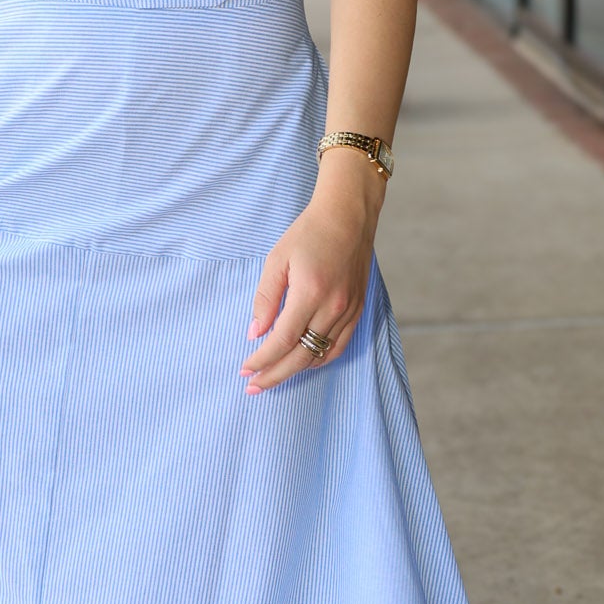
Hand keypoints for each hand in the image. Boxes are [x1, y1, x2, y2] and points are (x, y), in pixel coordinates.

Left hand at [240, 156, 385, 391]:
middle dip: (275, 374)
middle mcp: (333, 307)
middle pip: (302, 356)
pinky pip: (339, 346)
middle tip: (253, 386)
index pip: (282, 340)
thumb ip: (266, 298)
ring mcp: (349, 310)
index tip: (245, 369)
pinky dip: (320, 359)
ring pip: (321, 355)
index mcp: (310, 293)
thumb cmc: (308, 233)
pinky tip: (303, 363)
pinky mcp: (358, 309)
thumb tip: (255, 333)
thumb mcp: (277, 260)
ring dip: (295, 371)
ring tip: (273, 377)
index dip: (262, 359)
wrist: (348, 216)